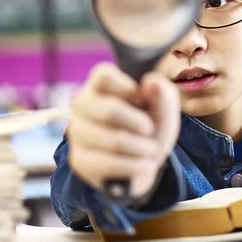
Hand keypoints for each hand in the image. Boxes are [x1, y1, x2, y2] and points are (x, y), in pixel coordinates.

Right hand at [67, 62, 180, 197]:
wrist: (143, 163)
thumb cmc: (149, 127)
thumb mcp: (164, 109)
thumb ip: (162, 93)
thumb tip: (150, 82)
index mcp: (101, 84)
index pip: (103, 76)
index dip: (128, 88)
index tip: (143, 100)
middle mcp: (83, 104)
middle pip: (110, 111)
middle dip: (140, 124)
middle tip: (150, 130)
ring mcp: (77, 131)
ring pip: (112, 139)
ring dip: (141, 147)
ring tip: (150, 150)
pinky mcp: (79, 160)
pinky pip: (107, 163)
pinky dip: (133, 165)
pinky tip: (143, 164)